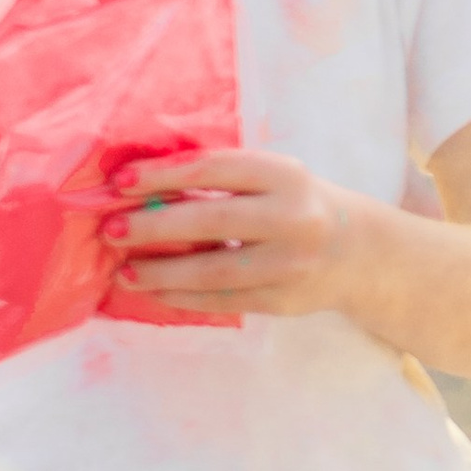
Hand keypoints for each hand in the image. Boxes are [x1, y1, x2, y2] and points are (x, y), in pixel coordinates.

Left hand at [109, 150, 356, 320]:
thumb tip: (143, 190)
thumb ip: (221, 180)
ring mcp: (290, 264)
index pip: (214, 169)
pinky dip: (182, 297)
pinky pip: (223, 301)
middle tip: (111, 230)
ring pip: (213, 271)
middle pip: (211, 221)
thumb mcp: (271, 178)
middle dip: (153, 226)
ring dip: (161, 272)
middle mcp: (292, 218)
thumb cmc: (296, 204)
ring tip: (125, 271)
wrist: (358, 251)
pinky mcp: (283, 300)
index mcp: (284, 176)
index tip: (120, 182)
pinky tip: (155, 291)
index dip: (163, 175)